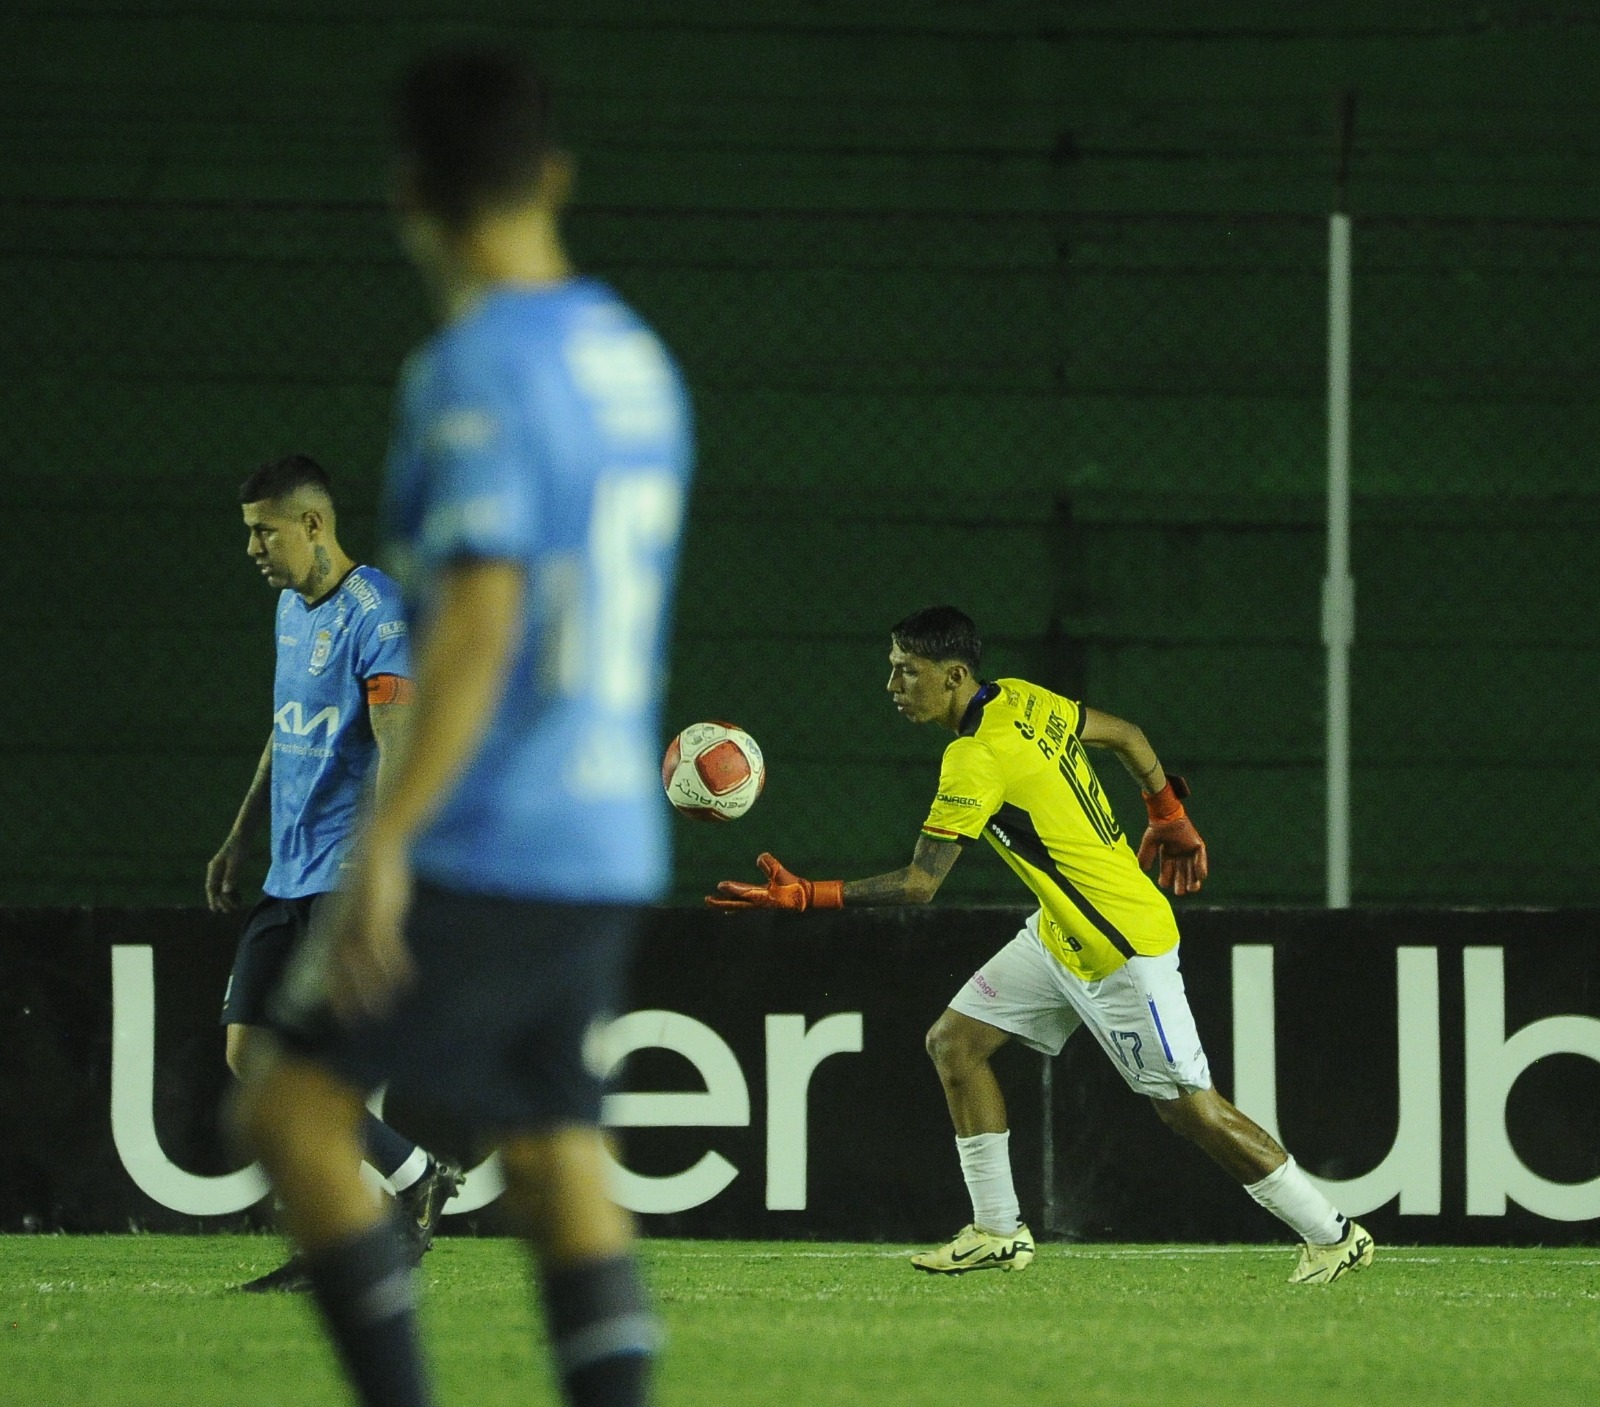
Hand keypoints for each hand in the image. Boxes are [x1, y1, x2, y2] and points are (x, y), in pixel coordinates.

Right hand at [205, 837, 245, 911]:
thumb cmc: (239, 847)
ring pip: (221, 887)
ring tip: (235, 907)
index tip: (216, 910)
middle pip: (215, 889)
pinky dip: (232, 891)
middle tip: (228, 911)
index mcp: (214, 869)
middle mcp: (215, 870)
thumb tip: (225, 891)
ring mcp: (221, 870)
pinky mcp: (228, 869)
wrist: (243, 836)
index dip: (212, 899)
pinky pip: (227, 883)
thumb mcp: (236, 862)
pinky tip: (238, 897)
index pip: (211, 887)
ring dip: (227, 897)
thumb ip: (231, 876)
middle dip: (220, 901)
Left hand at [320, 835, 415, 1021]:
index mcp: (335, 924)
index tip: (338, 1011)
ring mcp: (360, 923)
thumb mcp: (358, 904)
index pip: (327, 964)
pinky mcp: (381, 916)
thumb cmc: (370, 876)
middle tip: (352, 1023)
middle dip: (345, 998)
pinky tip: (405, 982)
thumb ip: (357, 924)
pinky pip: (386, 949)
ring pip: (361, 966)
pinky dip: (395, 967)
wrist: (378, 847)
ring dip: (371, 991)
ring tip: (381, 1012)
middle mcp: (342, 927)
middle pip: (338, 971)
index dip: (332, 988)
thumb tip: (361, 944)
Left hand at [707, 852, 843, 911]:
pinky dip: (735, 904)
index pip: (744, 893)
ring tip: (712, 902)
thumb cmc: (793, 887)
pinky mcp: (761, 902)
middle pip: (735, 903)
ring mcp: (758, 904)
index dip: (732, 889)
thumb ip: (772, 866)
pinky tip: (729, 908)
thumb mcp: (783, 875)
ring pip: (738, 904)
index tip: (719, 886)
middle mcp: (758, 902)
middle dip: (721, 902)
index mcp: (763, 897)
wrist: (803, 898)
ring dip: (725, 903)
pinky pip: (744, 904)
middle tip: (706, 900)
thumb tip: (760, 856)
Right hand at [1137, 777, 1208, 895]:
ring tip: (1192, 889)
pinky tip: (1201, 877)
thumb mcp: (1149, 844)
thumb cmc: (1157, 827)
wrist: (1166, 815)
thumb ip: (1146, 856)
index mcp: (1168, 853)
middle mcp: (1179, 853)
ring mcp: (1189, 849)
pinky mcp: (1198, 845)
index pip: (1167, 870)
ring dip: (1193, 879)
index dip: (1166, 878)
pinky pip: (1201, 859)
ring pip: (1192, 869)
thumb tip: (1142, 869)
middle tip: (1180, 892)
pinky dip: (1201, 867)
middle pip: (1181, 872)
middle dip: (1180, 882)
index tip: (1164, 885)